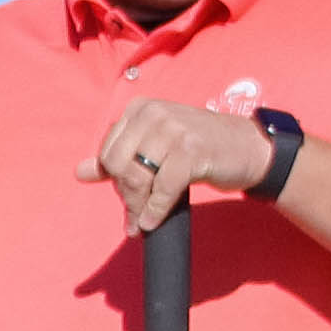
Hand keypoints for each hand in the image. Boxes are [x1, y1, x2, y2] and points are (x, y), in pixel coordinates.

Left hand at [85, 98, 273, 232]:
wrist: (250, 150)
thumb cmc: (200, 149)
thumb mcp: (156, 147)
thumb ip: (119, 159)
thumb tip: (79, 172)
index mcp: (140, 108)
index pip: (108, 151)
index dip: (113, 179)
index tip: (128, 196)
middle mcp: (154, 113)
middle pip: (118, 164)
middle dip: (125, 194)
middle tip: (135, 213)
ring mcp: (173, 130)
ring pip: (137, 177)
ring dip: (139, 206)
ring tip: (144, 221)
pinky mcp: (191, 151)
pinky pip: (162, 188)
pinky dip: (155, 209)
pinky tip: (154, 221)